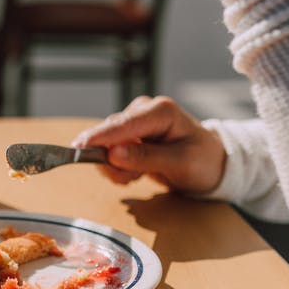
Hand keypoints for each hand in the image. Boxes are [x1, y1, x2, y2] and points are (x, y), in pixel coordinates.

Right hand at [72, 96, 226, 193]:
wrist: (210, 165)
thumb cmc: (202, 162)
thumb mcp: (180, 163)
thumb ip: (146, 157)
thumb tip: (114, 153)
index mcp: (161, 111)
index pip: (123, 124)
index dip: (100, 136)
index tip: (79, 148)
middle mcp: (143, 110)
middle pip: (109, 134)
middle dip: (112, 161)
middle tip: (132, 178)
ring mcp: (133, 122)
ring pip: (105, 145)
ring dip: (116, 167)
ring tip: (138, 176)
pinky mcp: (127, 134)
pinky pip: (107, 152)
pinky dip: (117, 167)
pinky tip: (135, 172)